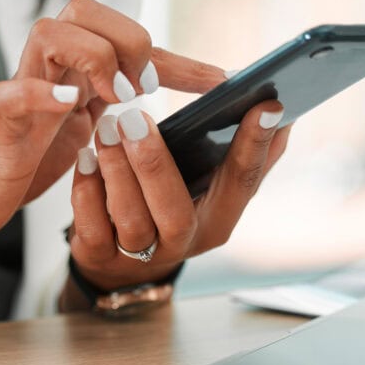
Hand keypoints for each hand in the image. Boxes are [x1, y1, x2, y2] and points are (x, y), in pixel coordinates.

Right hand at [0, 0, 223, 245]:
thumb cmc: (40, 148)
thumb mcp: (100, 120)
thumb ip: (140, 95)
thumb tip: (211, 83)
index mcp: (78, 62)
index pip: (128, 35)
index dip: (177, 58)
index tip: (218, 82)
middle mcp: (50, 63)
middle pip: (84, 9)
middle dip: (126, 41)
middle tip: (143, 91)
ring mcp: (21, 86)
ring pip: (48, 32)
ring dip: (92, 58)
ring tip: (114, 98)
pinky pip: (9, 93)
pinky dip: (39, 93)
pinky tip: (70, 104)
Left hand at [68, 99, 291, 291]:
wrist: (120, 259)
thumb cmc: (168, 202)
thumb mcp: (210, 184)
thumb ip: (242, 153)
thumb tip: (279, 111)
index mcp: (220, 217)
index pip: (243, 182)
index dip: (256, 146)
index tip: (265, 105)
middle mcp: (185, 242)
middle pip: (175, 211)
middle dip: (154, 163)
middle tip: (136, 117)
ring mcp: (142, 256)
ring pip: (131, 219)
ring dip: (117, 170)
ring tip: (107, 128)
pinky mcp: (101, 258)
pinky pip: (93, 229)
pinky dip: (87, 191)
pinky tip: (85, 158)